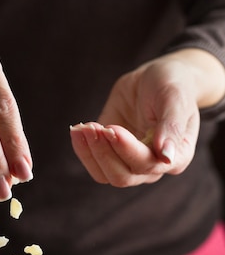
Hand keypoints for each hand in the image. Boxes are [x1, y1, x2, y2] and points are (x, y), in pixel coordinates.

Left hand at [70, 49, 224, 186]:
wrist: (157, 77)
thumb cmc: (173, 85)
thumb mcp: (175, 98)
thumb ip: (172, 126)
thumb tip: (166, 156)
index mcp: (176, 157)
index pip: (147, 165)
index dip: (127, 149)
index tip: (112, 128)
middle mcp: (153, 165)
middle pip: (123, 177)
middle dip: (104, 153)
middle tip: (93, 127)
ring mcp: (130, 161)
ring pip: (105, 174)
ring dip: (91, 153)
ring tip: (83, 127)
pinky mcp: (111, 152)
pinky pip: (94, 163)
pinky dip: (82, 150)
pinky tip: (79, 130)